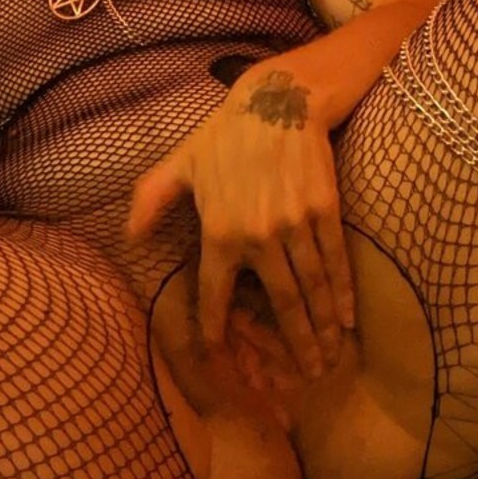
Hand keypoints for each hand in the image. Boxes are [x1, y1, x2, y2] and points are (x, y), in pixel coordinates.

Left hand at [129, 66, 355, 377]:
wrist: (276, 102)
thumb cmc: (224, 136)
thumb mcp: (180, 165)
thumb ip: (151, 201)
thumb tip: (129, 237)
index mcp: (218, 233)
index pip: (217, 297)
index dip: (219, 332)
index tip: (226, 361)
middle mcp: (257, 236)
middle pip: (280, 305)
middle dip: (296, 346)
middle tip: (307, 377)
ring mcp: (294, 225)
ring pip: (311, 289)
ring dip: (323, 328)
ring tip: (331, 357)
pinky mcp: (324, 211)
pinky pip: (336, 261)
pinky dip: (344, 293)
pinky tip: (349, 318)